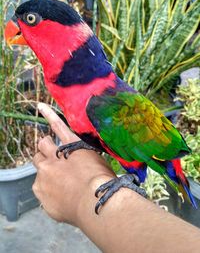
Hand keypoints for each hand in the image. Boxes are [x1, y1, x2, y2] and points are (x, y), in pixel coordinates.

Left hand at [33, 103, 114, 225]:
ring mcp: (44, 172)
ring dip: (45, 169)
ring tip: (57, 180)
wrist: (94, 201)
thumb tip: (82, 160)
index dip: (49, 115)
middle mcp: (54, 156)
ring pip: (38, 165)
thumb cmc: (102, 181)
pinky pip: (38, 187)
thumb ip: (84, 157)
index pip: (57, 126)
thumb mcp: (97, 162)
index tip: (40, 106)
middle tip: (54, 160)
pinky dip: (46, 189)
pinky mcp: (40, 189)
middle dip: (46, 151)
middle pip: (42, 146)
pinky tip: (58, 196)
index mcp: (71, 146)